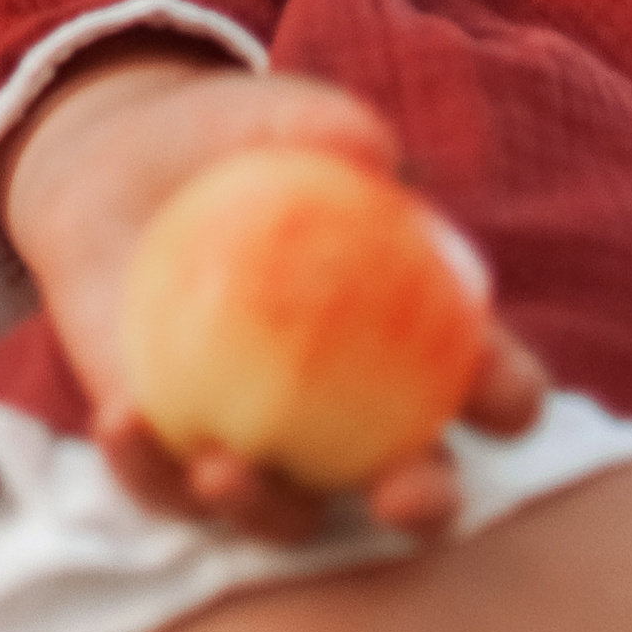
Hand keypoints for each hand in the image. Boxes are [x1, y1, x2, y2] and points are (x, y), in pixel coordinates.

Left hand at [0, 48, 546, 546]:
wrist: (120, 163)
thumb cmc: (232, 140)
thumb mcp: (280, 117)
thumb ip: (329, 127)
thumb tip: (374, 152)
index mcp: (415, 341)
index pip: (491, 383)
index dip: (510, 398)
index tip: (498, 394)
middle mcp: (355, 417)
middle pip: (416, 485)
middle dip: (424, 507)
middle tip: (398, 496)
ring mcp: (268, 449)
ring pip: (287, 513)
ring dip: (263, 509)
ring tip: (218, 467)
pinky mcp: (173, 456)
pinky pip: (163, 484)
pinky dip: (146, 467)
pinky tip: (120, 422)